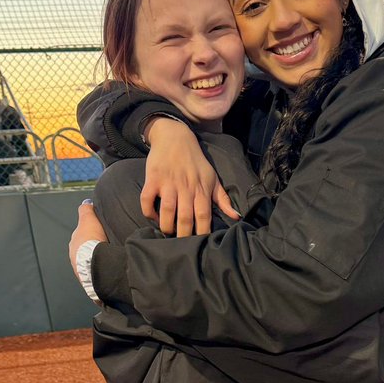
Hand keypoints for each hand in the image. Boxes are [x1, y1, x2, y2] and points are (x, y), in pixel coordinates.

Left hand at [68, 200, 106, 271]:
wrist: (95, 261)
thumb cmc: (91, 241)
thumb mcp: (88, 219)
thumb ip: (86, 210)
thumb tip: (85, 203)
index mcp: (73, 243)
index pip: (81, 236)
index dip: (90, 233)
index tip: (99, 232)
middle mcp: (74, 256)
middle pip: (85, 249)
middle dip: (93, 247)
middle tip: (105, 244)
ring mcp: (80, 269)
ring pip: (89, 260)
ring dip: (96, 258)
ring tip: (107, 256)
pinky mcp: (88, 279)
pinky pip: (95, 271)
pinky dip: (100, 267)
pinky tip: (107, 265)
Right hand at [142, 117, 240, 236]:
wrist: (175, 137)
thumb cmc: (196, 162)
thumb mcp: (213, 178)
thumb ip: (223, 199)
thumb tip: (236, 216)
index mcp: (202, 189)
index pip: (204, 216)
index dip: (202, 232)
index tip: (200, 244)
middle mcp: (186, 187)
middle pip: (185, 218)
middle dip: (184, 235)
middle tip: (181, 245)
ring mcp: (168, 183)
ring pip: (167, 211)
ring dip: (166, 226)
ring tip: (168, 232)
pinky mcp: (153, 178)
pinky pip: (147, 199)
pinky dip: (148, 212)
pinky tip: (153, 217)